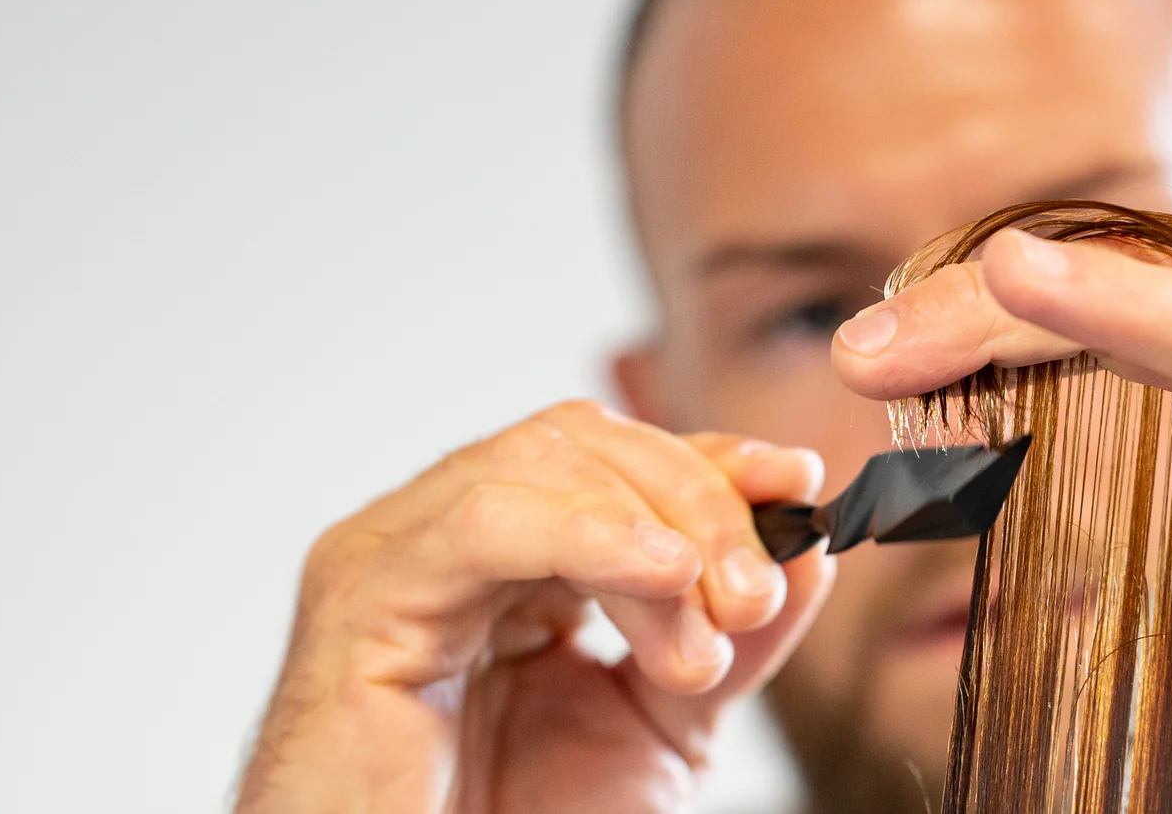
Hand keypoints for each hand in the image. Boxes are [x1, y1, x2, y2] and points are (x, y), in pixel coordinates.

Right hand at [236, 401, 833, 812]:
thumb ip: (730, 639)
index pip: (619, 463)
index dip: (715, 462)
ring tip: (715, 613)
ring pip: (542, 461)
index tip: (799, 481)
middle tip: (755, 594)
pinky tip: (658, 570)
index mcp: (513, 560)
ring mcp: (397, 553)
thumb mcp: (662, 726)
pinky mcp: (363, 593)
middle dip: (699, 504)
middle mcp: (448, 539)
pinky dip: (585, 531)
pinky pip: (483, 521)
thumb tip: (809, 554)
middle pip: (586, 446)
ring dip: (657, 525)